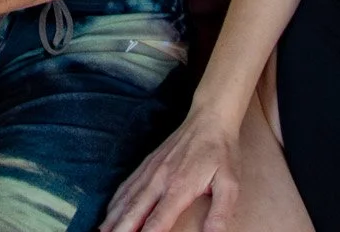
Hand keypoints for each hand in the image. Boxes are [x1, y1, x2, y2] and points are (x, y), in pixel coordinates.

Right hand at [101, 114, 241, 231]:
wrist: (209, 119)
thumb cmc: (221, 153)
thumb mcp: (229, 184)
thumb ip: (220, 213)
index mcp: (179, 188)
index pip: (157, 220)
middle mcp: (159, 180)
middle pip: (134, 212)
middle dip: (121, 230)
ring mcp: (150, 171)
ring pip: (126, 199)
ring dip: (112, 218)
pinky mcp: (147, 164)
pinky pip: (126, 185)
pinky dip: (115, 201)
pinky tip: (110, 211)